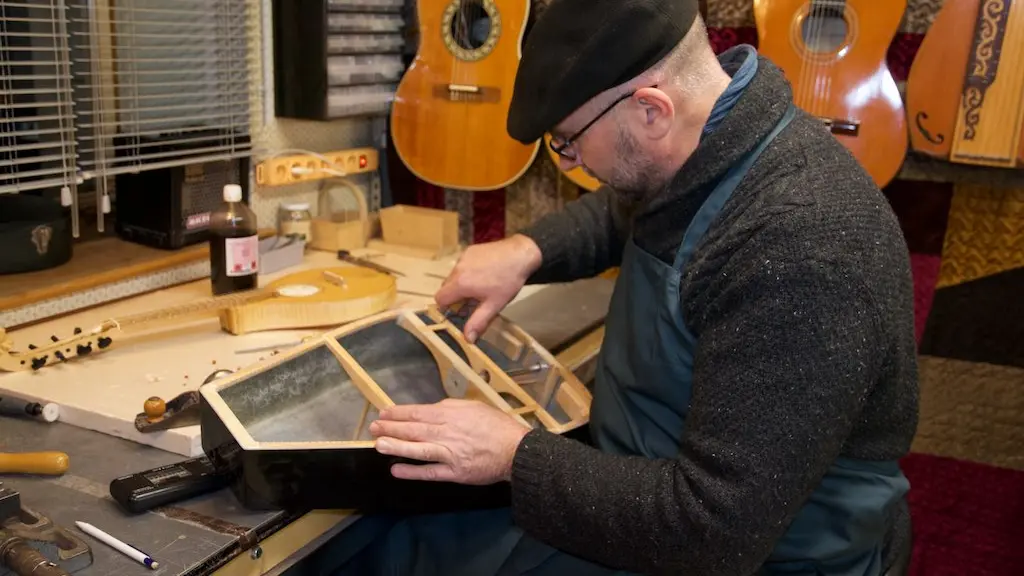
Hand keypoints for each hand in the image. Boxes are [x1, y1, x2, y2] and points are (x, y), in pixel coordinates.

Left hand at [369, 398, 531, 484]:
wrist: (516, 449)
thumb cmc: (497, 426)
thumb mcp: (474, 407)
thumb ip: (451, 408)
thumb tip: (431, 410)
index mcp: (452, 414)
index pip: (419, 413)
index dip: (399, 413)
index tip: (383, 413)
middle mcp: (448, 432)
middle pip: (414, 429)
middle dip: (392, 428)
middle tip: (373, 428)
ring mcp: (450, 453)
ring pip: (419, 449)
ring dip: (397, 447)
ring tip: (378, 445)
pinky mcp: (455, 472)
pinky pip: (430, 472)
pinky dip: (412, 471)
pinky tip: (397, 470)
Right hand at [435, 234, 541, 341]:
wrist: (521, 254)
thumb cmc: (508, 281)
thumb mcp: (494, 305)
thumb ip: (478, 322)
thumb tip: (467, 339)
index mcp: (460, 284)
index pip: (440, 299)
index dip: (447, 308)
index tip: (461, 311)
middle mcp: (457, 269)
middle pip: (446, 288)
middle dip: (455, 297)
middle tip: (473, 302)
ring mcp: (463, 258)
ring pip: (453, 276)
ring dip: (461, 285)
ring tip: (481, 288)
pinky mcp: (469, 250)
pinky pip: (461, 266)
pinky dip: (467, 272)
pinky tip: (484, 274)